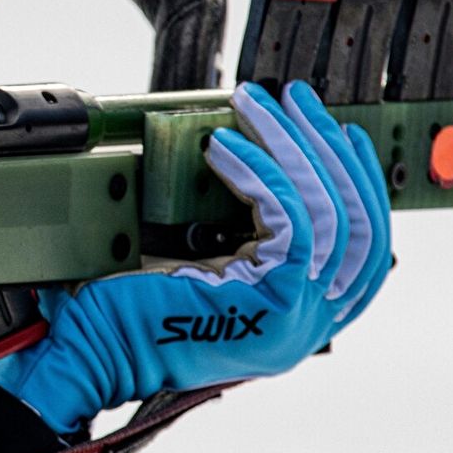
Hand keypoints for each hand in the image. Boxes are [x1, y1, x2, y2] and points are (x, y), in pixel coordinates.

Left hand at [0, 81, 393, 433]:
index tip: (340, 133)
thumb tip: (243, 153)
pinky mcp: (272, 302)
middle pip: (356, 223)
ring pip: (327, 213)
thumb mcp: (197, 264)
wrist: (89, 354)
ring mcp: (297, 318)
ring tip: (258, 105)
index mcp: (299, 318)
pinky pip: (288, 219)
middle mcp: (310, 324)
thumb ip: (237, 229)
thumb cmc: (125, 313)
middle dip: (328, 150)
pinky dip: (260, 173)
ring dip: (291, 146)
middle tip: (297, 99)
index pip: (363, 248)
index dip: (358, 184)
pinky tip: (225, 147)